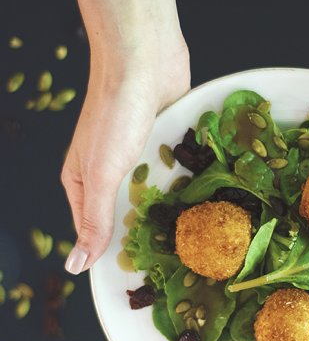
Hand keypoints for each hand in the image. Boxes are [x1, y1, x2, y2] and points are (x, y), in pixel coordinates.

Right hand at [62, 41, 189, 273]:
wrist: (145, 61)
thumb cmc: (114, 116)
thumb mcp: (99, 175)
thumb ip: (92, 220)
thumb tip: (75, 266)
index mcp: (82, 182)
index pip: (93, 231)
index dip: (112, 255)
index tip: (136, 279)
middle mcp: (109, 173)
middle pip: (126, 216)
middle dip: (145, 235)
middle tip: (170, 264)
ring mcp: (138, 159)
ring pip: (152, 197)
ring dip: (168, 213)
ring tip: (191, 243)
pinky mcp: (164, 146)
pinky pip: (172, 176)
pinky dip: (183, 189)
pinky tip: (200, 207)